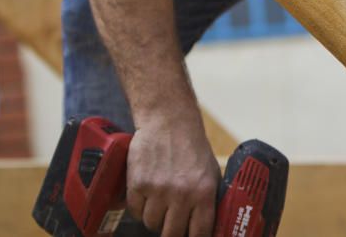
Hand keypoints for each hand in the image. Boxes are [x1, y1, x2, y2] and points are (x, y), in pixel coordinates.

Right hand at [125, 113, 221, 236]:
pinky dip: (139, 207)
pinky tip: (147, 194)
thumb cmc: (192, 147)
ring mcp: (158, 190)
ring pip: (151, 224)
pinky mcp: (138, 183)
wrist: (168, 120)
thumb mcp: (211, 172)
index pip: (199, 233)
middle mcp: (181, 194)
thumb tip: (209, 227)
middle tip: (172, 224)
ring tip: (160, 202)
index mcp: (204, 192)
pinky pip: (135, 211)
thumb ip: (209, 200)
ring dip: (155, 218)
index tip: (190, 236)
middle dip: (172, 232)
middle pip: (172, 234)